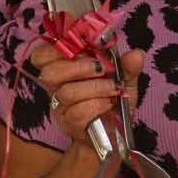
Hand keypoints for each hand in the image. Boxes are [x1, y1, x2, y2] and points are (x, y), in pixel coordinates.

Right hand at [25, 43, 143, 139]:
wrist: (115, 134)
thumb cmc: (113, 101)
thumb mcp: (124, 79)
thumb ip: (127, 65)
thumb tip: (135, 55)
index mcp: (64, 69)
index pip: (42, 55)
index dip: (55, 47)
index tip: (82, 44)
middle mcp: (57, 87)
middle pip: (50, 72)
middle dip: (79, 67)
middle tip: (102, 68)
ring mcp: (61, 107)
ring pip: (66, 92)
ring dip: (95, 87)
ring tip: (113, 88)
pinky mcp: (69, 125)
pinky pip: (77, 113)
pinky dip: (97, 105)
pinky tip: (108, 104)